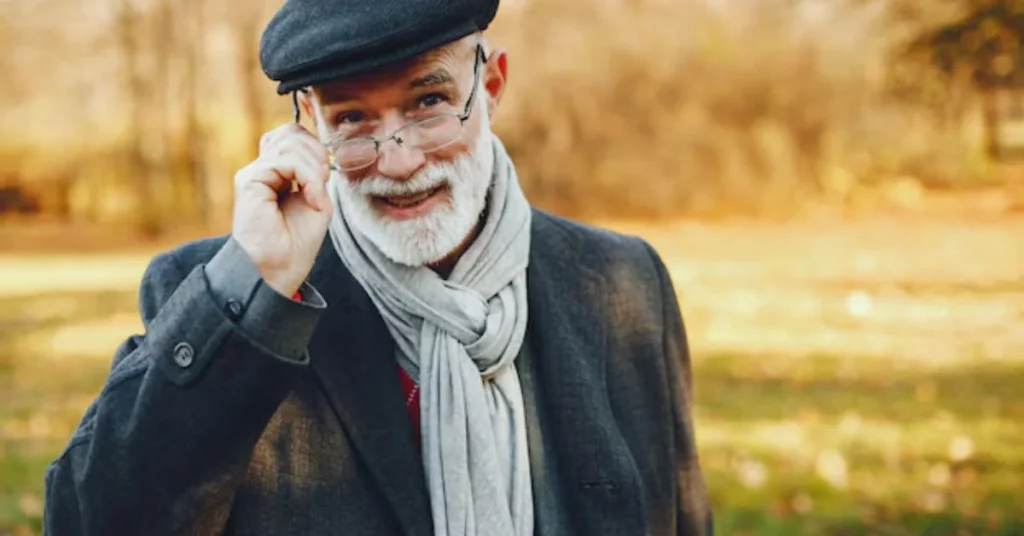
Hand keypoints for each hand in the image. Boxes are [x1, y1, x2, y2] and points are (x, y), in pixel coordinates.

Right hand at [232, 123, 332, 297]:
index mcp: (275, 174)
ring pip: (290, 142)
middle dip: (317, 152)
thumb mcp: (316, 201)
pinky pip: (286, 161)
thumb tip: (321, 153)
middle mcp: (261, 170)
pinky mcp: (250, 180)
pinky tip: (311, 199)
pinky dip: (307, 177)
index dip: (315, 147)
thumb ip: (316, 175)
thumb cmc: (296, 243)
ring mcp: (254, 173)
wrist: (278, 270)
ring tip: (316, 195)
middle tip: (322, 183)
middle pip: (291, 132)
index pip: (293, 137)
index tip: (325, 177)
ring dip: (313, 167)